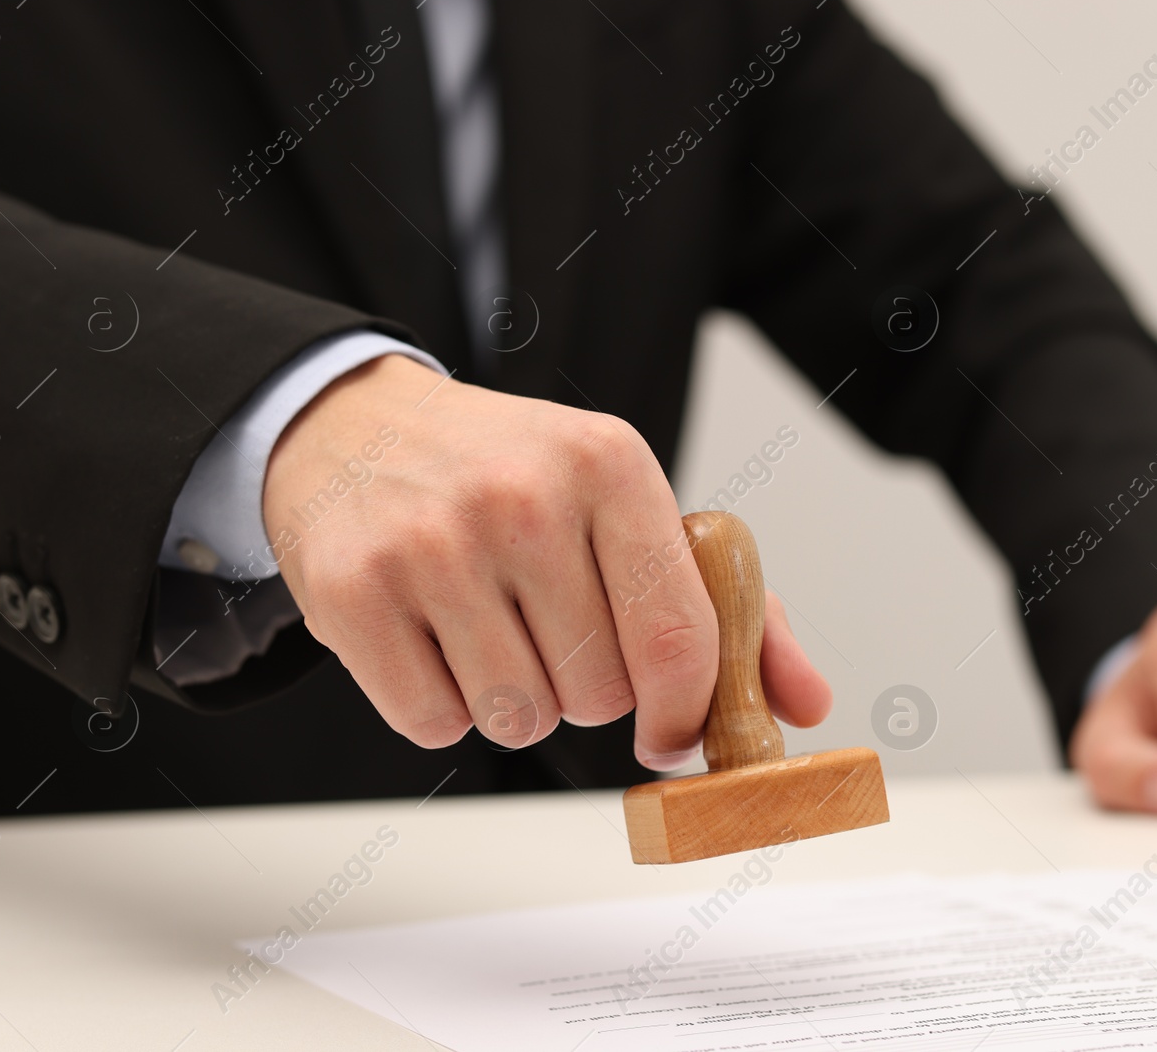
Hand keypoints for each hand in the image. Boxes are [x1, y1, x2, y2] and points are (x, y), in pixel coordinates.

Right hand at [262, 355, 831, 767]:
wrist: (355, 425)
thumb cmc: (508, 474)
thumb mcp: (625, 505)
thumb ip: (729, 607)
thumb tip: (804, 704)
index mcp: (610, 464)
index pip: (679, 638)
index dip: (684, 712)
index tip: (670, 730)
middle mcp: (522, 497)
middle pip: (599, 694)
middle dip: (586, 688)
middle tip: (550, 628)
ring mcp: (431, 543)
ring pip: (518, 717)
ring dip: (515, 700)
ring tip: (489, 627)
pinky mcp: (353, 592)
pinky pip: (433, 722)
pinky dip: (441, 706)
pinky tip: (433, 637)